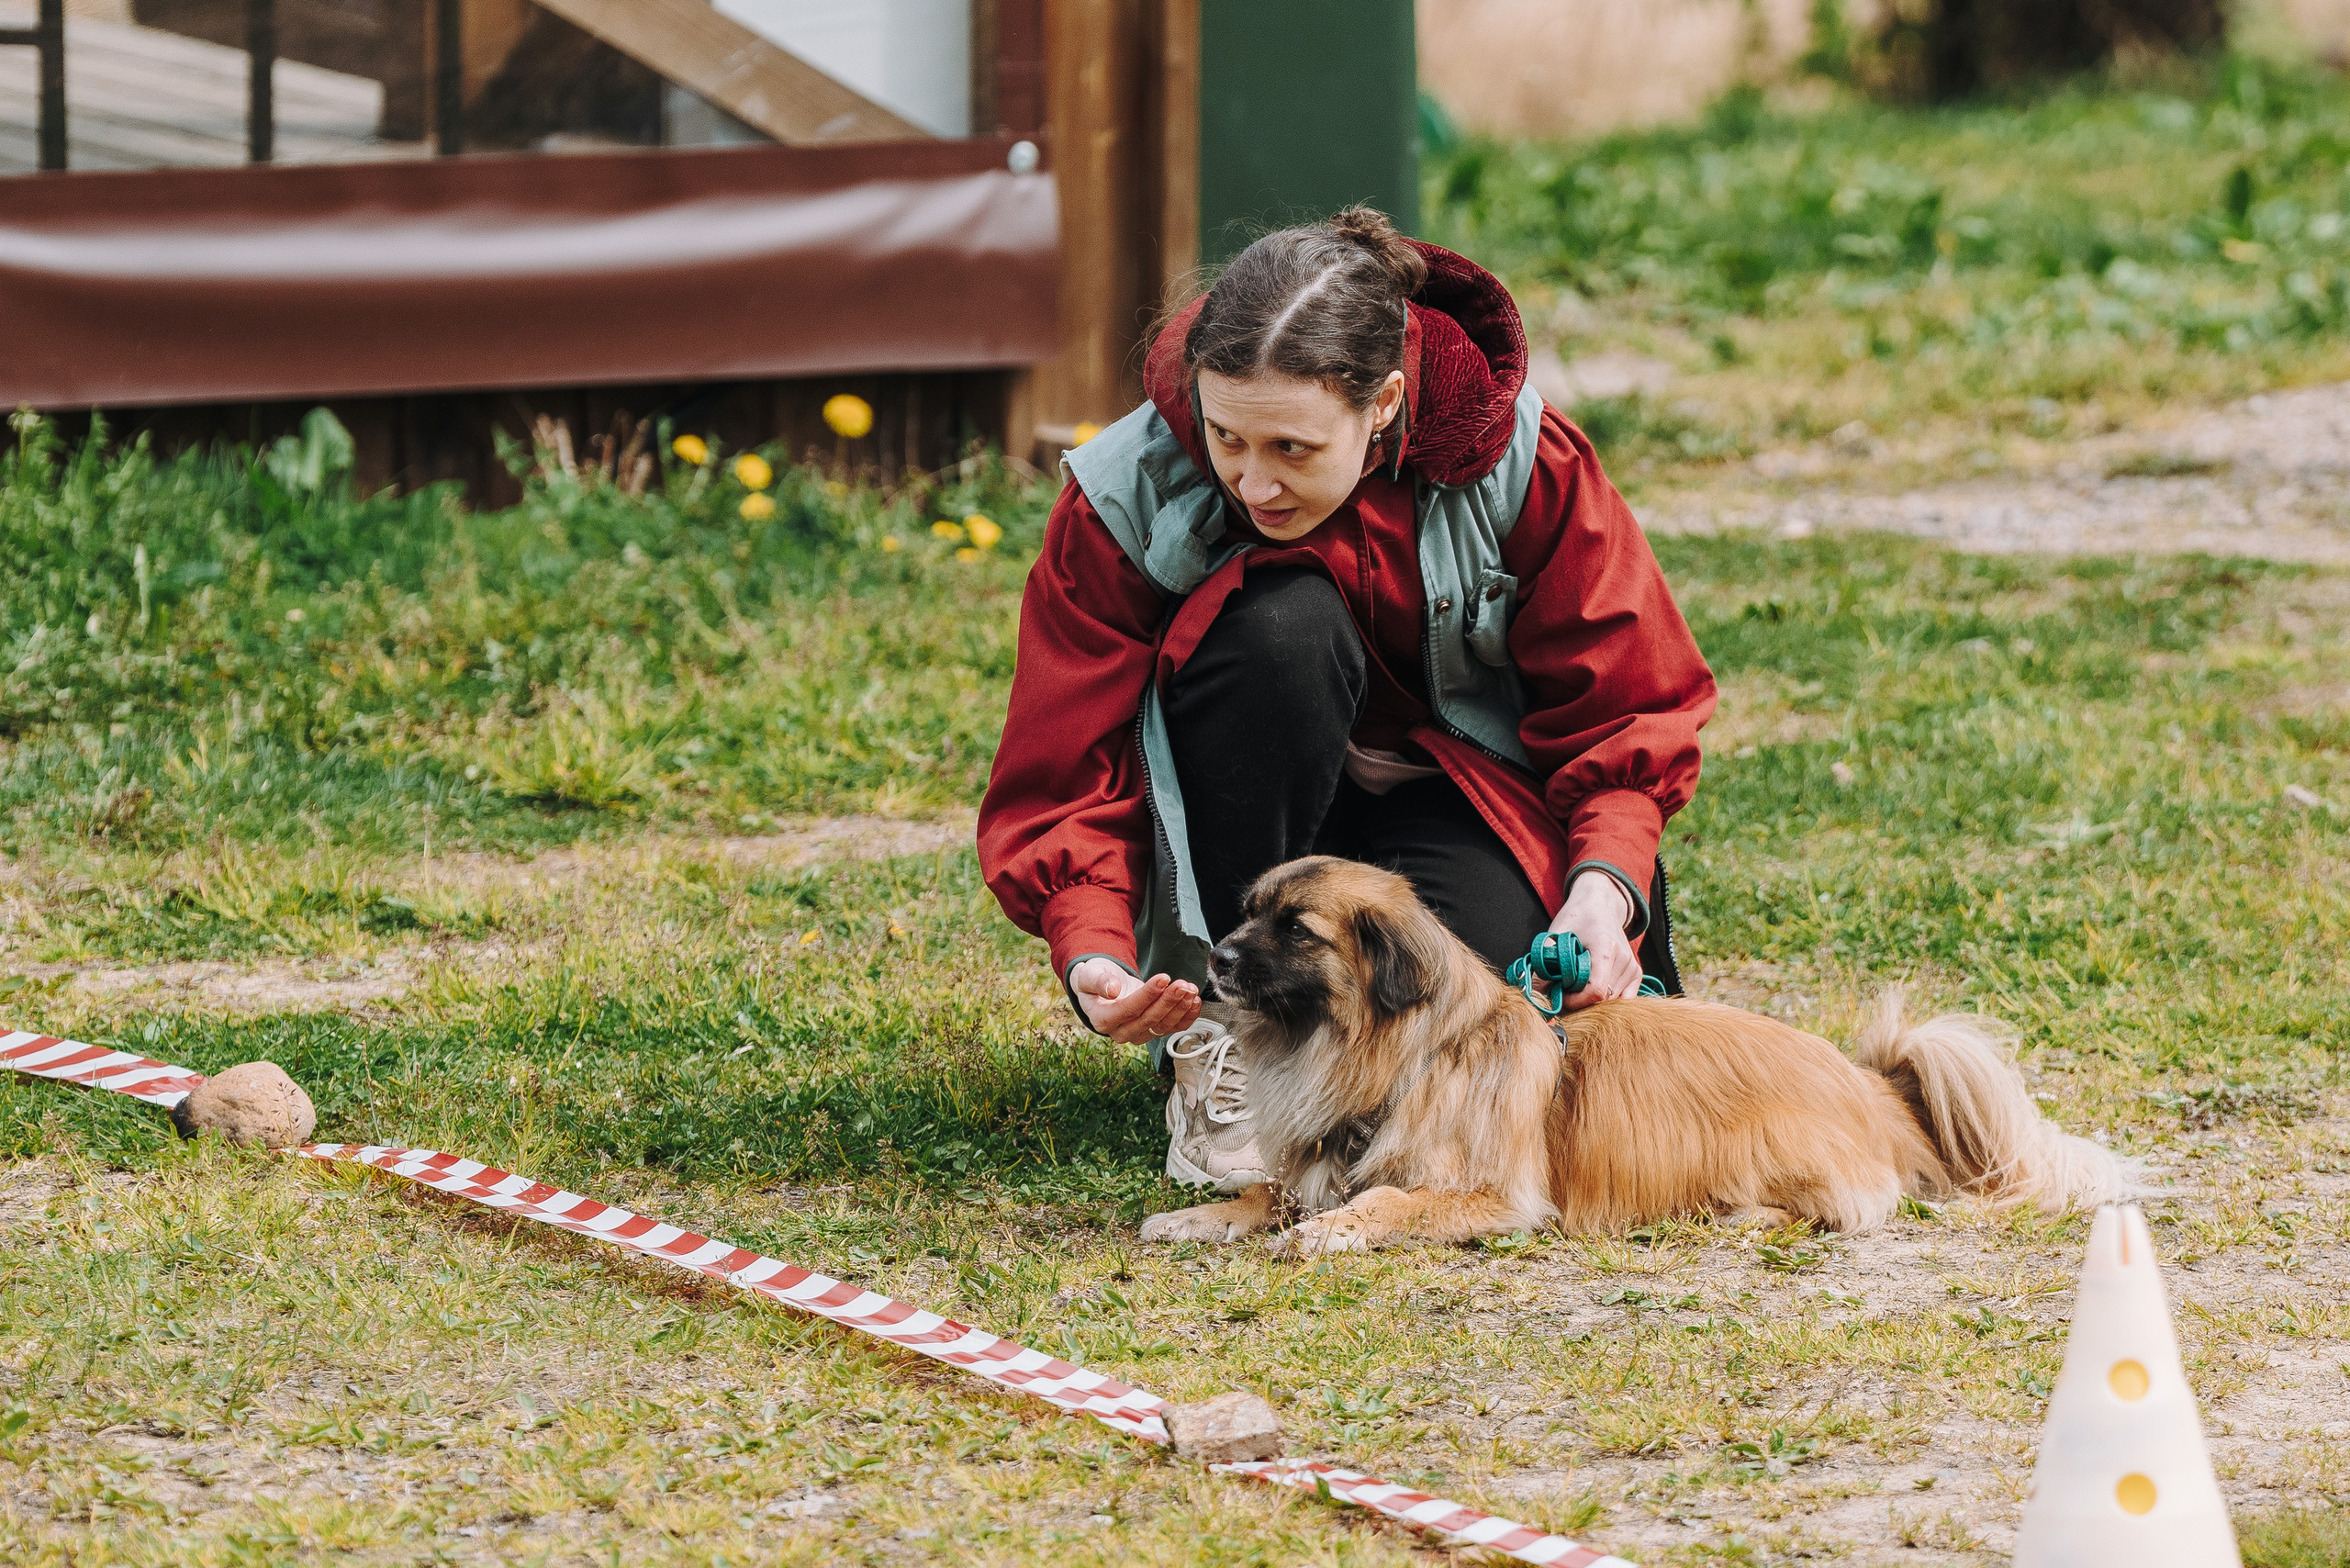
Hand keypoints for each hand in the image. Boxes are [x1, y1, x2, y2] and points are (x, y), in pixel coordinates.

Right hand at [1069, 958, 1200, 1043]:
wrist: (1102, 987)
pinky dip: (1186, 1016)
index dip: (1148, 995)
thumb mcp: (1088, 975)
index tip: (1163, 978)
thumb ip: (1098, 981)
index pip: (1129, 1009)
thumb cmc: (1094, 980)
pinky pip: (1173, 1028)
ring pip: (1163, 1025)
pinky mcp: (1153, 1031)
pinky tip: (1195, 1001)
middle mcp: (1121, 1032)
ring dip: (1180, 1008)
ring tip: (1190, 989)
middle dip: (1169, 1001)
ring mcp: (1139, 1034)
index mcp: (1103, 1019)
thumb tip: (1112, 990)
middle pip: (1149, 1020)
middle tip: (1182, 984)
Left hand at [1550, 872, 1641, 1010]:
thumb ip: (1544, 967)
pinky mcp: (1636, 974)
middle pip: (1602, 1000)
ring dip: (1592, 1002)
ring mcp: (1633, 968)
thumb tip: (1533, 996)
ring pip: (1611, 1003)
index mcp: (1606, 947)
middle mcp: (1625, 959)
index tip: (1559, 995)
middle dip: (1580, 1003)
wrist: (1600, 905)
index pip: (1595, 990)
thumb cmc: (1576, 918)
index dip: (1574, 1001)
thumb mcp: (1555, 936)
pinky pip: (1622, 1000)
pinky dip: (1606, 1001)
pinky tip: (1591, 989)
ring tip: (1576, 985)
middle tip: (1563, 991)